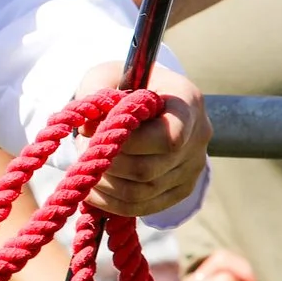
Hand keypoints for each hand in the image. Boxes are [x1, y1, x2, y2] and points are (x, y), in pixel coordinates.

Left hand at [77, 62, 209, 218]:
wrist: (150, 100)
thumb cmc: (126, 84)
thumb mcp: (108, 74)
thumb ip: (96, 90)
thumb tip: (89, 127)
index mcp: (186, 100)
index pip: (169, 136)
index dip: (131, 143)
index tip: (99, 132)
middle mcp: (198, 136)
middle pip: (150, 168)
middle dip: (108, 163)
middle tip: (83, 150)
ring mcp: (193, 166)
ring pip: (144, 192)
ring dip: (105, 184)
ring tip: (86, 167)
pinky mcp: (181, 189)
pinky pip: (145, 206)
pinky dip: (113, 203)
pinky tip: (92, 190)